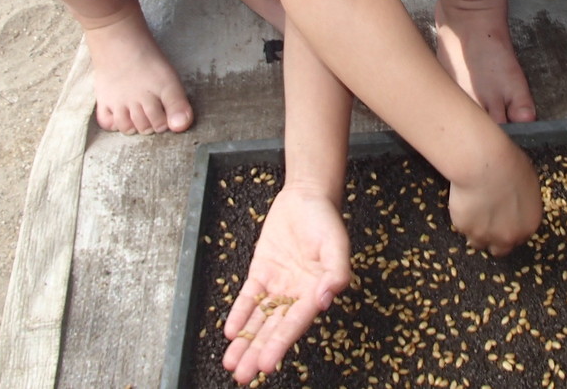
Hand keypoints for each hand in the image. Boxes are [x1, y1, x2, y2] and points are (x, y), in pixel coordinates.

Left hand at [222, 184, 350, 383]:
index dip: (280, 344)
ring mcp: (277, 285)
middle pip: (273, 329)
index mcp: (315, 292)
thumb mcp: (337, 244)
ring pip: (259, 319)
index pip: (294, 323)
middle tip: (243, 376)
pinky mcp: (261, 272)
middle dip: (257, 352)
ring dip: (245, 341)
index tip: (267, 365)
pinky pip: (248, 297)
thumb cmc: (326, 220)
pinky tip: (230, 332)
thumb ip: (336, 272)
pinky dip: (239, 314)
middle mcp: (295, 294)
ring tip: (231, 364)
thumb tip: (324, 300)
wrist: (307, 196)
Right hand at [448, 140, 541, 255]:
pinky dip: (463, 218)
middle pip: (500, 249)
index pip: (520, 237)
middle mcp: (508, 236)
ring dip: (476, 231)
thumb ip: (524, 201)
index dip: (510, 228)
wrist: (484, 165)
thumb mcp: (529, 181)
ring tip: (474, 211)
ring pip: (478, 242)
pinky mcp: (464, 228)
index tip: (504, 220)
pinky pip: (462, 227)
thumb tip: (518, 199)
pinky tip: (465, 202)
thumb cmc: (509, 166)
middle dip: (494, 239)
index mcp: (528, 225)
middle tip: (488, 221)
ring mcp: (484, 235)